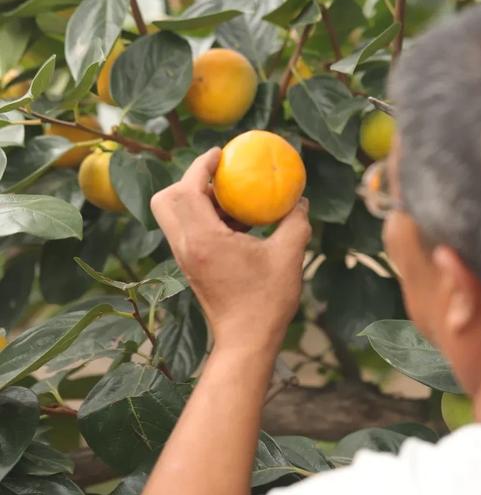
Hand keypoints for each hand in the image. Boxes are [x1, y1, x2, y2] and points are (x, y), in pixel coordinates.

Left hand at [150, 148, 310, 349]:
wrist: (246, 340)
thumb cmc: (267, 300)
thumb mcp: (288, 256)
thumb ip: (295, 221)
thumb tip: (300, 199)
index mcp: (204, 239)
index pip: (187, 189)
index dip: (200, 165)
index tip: (220, 154)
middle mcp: (186, 246)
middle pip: (165, 199)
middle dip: (187, 180)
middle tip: (218, 176)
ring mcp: (185, 259)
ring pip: (173, 216)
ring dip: (196, 200)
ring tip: (231, 200)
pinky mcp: (190, 268)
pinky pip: (186, 232)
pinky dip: (203, 219)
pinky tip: (236, 226)